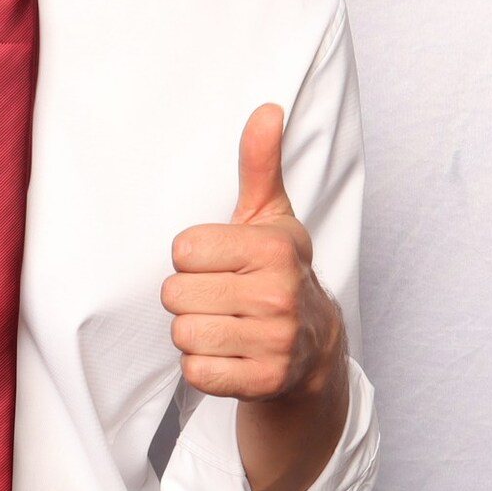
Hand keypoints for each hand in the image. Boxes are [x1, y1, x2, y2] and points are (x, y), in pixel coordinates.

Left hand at [162, 104, 343, 402]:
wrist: (315, 350)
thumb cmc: (279, 274)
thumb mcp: (271, 218)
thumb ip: (259, 165)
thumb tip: (266, 109)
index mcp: (274, 249)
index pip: (182, 250)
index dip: (192, 259)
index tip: (220, 264)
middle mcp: (278, 294)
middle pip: (175, 294)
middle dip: (190, 298)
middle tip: (222, 299)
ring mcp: (275, 342)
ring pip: (183, 334)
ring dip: (195, 334)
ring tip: (226, 326)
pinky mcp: (265, 381)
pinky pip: (197, 372)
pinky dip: (204, 368)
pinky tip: (230, 355)